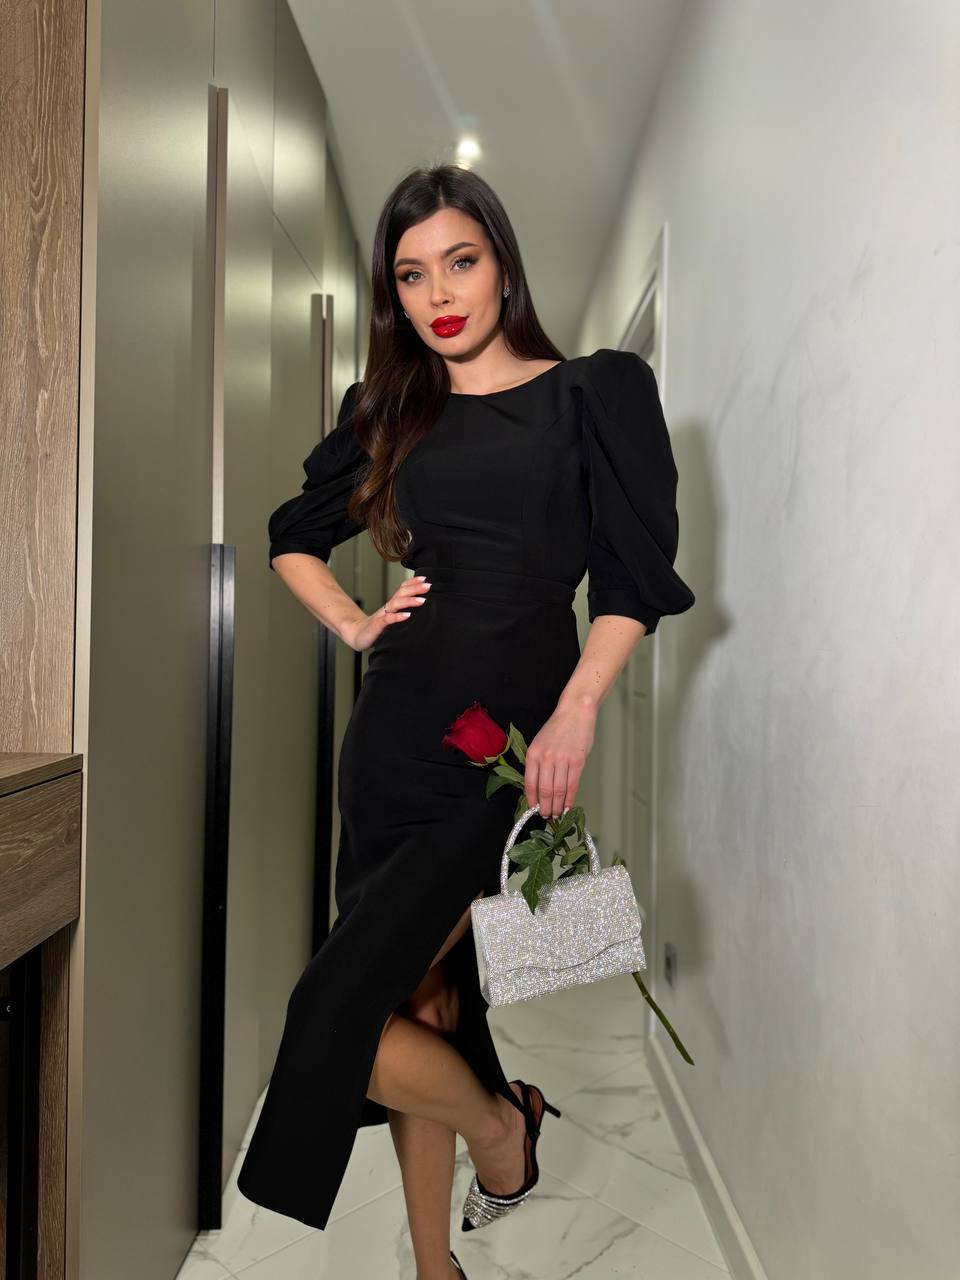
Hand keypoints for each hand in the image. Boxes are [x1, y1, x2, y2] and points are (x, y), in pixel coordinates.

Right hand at [342, 575, 431, 651]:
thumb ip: (401, 613)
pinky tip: (407, 616)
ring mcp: (382, 616)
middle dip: (415, 588)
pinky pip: (388, 619)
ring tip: (422, 600)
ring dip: (409, 601)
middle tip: (428, 585)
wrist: (357, 635)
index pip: (402, 589)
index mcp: (391, 605)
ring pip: (396, 604)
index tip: (425, 579)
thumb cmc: (376, 628)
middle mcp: (387, 608)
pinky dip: (397, 617)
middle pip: (401, 593)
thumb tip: (419, 610)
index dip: (412, 583)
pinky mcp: (377, 626)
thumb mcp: (391, 619)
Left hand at [524, 699, 596, 817]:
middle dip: (545, 808)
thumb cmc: (557, 728)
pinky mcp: (577, 761)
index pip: (530, 784)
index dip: (532, 800)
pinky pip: (572, 785)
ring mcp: (562, 760)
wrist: (575, 712)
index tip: (534, 809)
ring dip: (557, 806)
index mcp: (533, 754)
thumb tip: (538, 788)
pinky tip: (567, 806)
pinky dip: (569, 799)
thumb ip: (537, 764)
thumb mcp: (539, 743)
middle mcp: (546, 758)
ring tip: (557, 814)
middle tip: (546, 816)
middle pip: (544, 791)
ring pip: (558, 791)